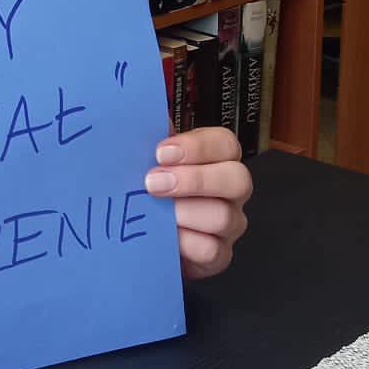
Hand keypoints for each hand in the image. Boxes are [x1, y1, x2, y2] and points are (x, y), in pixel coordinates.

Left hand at [146, 127, 251, 280]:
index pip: (225, 143)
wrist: (144, 236)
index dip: (197, 146)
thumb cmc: (149, 189)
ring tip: (155, 213)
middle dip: (194, 180)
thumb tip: (131, 113)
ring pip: (224, 216)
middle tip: (152, 184)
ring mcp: (230, 223)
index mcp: (216, 159)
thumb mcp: (146, 159)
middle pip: (237, 179)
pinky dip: (186, 244)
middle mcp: (230, 190)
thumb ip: (146, 138)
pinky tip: (165, 239)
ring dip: (184, 213)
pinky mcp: (219, 255)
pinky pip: (212, 250)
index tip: (160, 152)